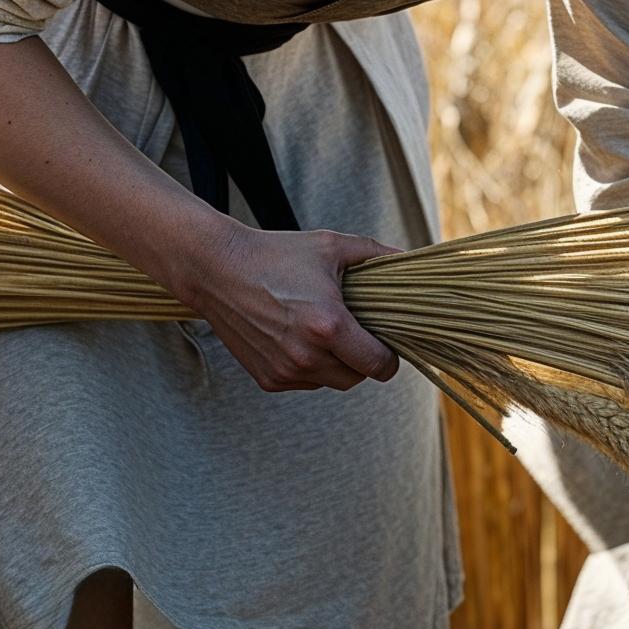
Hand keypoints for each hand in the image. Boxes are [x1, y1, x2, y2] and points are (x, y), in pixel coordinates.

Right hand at [176, 222, 401, 392]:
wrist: (217, 270)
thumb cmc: (275, 254)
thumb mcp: (331, 246)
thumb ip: (376, 254)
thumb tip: (411, 260)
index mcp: (328, 326)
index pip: (378, 365)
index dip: (390, 357)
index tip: (386, 343)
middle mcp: (307, 356)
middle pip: (357, 378)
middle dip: (363, 359)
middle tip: (356, 332)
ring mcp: (285, 371)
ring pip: (331, 382)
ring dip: (337, 364)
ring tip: (325, 332)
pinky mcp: (268, 379)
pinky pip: (305, 382)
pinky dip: (310, 367)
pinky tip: (299, 338)